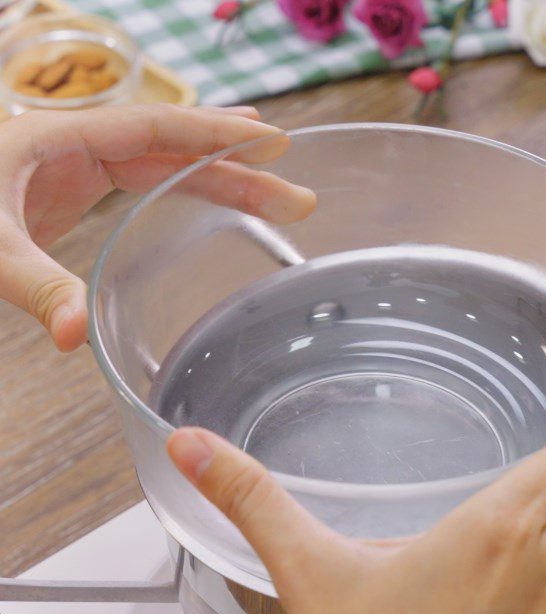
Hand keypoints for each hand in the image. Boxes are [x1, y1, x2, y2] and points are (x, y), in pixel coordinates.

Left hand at [0, 105, 314, 350]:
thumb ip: (34, 284)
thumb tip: (78, 336)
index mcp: (62, 141)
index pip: (158, 129)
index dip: (218, 134)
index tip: (273, 141)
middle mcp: (77, 146)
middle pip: (177, 152)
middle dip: (239, 171)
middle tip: (296, 196)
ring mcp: (76, 168)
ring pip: (167, 168)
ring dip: (222, 183)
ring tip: (274, 199)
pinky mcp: (72, 191)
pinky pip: (146, 183)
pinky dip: (187, 191)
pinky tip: (213, 202)